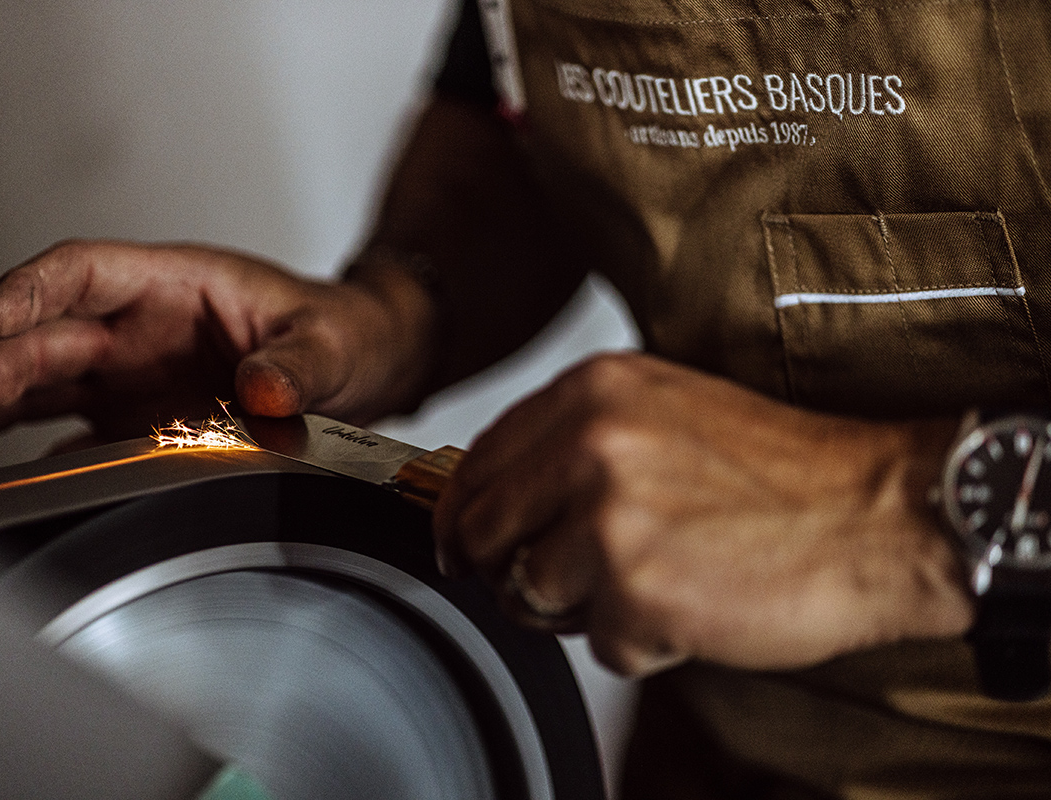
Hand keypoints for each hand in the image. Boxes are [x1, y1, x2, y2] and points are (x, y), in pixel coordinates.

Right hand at [0, 240, 432, 452]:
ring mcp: (133, 377)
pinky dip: (30, 447)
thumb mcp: (332, 342)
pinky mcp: (137, 422)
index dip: (36, 288)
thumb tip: (266, 389)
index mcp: (176, 284)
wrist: (362, 366)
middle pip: (50, 337)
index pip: (86, 271)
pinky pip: (72, 430)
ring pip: (44, 383)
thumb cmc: (343, 332)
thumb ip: (298, 364)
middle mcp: (140, 328)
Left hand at [433, 352, 972, 674]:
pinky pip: (596, 643)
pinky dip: (639, 643)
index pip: (478, 462)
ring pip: (531, 593)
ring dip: (582, 610)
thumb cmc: (782, 473)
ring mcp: (610, 516)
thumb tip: (500, 493)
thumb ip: (575, 441)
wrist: (879, 512)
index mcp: (592, 391)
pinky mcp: (637, 588)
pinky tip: (692, 607)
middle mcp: (590, 443)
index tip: (469, 546)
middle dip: (504, 572)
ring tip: (654, 584)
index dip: (465, 516)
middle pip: (483, 530)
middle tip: (550, 588)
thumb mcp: (664, 412)